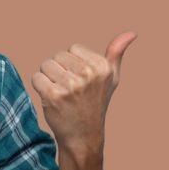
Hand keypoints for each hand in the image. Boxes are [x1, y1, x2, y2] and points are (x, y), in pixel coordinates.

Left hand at [30, 31, 135, 160]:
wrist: (83, 137)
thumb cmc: (96, 104)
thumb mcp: (111, 78)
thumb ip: (117, 53)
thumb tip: (132, 33)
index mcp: (102, 67)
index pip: (73, 49)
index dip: (73, 64)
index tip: (80, 81)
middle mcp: (88, 74)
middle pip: (57, 56)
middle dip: (59, 70)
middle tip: (69, 90)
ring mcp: (71, 85)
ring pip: (45, 65)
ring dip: (48, 78)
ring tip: (61, 94)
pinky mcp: (53, 95)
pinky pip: (37, 78)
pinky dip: (39, 87)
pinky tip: (51, 99)